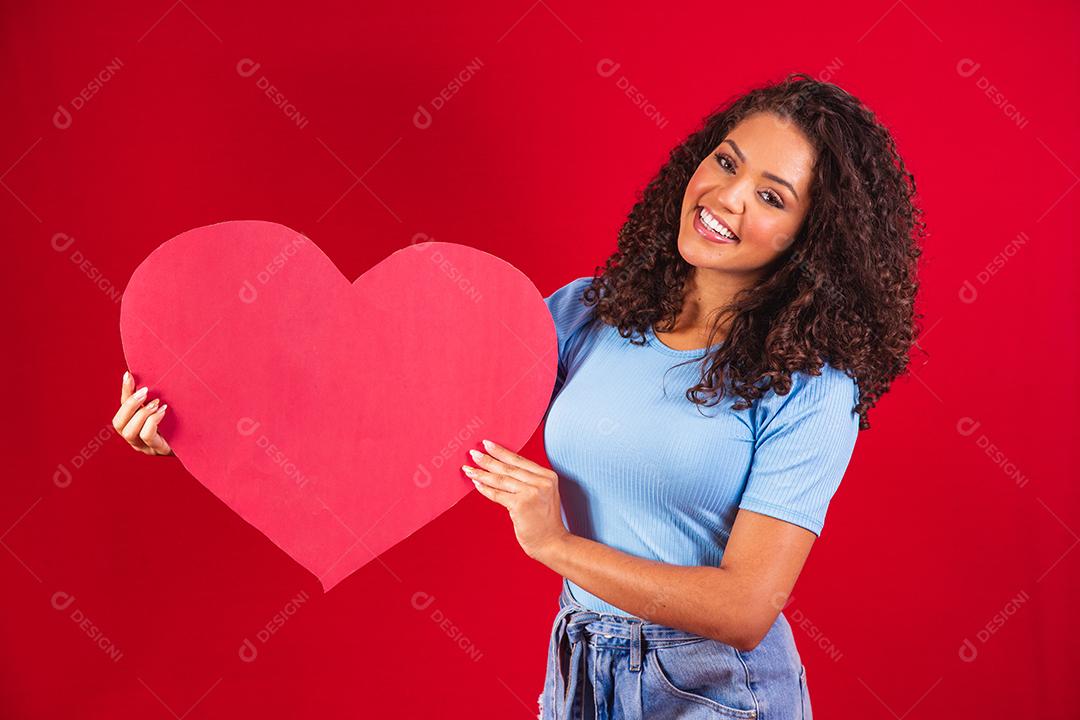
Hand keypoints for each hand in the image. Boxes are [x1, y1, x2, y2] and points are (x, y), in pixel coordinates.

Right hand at [112, 370, 172, 455]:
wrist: (200, 438)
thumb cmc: (180, 420)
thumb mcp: (161, 406)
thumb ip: (148, 395)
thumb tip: (134, 374)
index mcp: (132, 426)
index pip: (120, 410)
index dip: (123, 393)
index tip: (129, 376)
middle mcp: (135, 439)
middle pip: (118, 424)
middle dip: (130, 405)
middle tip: (145, 391)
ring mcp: (145, 447)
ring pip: (129, 432)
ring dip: (142, 414)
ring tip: (157, 403)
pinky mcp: (159, 450)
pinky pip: (148, 437)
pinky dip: (152, 421)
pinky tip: (163, 412)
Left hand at [463, 439, 569, 561]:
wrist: (552, 542)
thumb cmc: (545, 521)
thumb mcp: (544, 494)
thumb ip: (530, 480)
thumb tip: (502, 468)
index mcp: (548, 476)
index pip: (520, 460)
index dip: (502, 452)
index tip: (488, 444)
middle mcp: (541, 482)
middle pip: (509, 468)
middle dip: (489, 459)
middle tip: (473, 453)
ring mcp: (531, 493)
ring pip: (501, 480)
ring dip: (482, 473)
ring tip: (469, 468)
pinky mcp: (521, 505)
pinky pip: (498, 494)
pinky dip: (485, 489)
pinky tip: (476, 483)